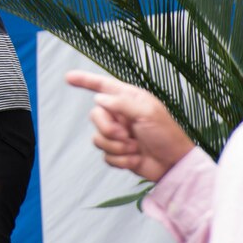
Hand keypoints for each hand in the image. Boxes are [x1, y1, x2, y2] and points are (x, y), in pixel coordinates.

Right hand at [64, 70, 195, 183]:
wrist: (174, 165)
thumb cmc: (167, 136)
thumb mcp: (148, 113)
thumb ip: (122, 103)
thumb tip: (99, 99)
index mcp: (129, 100)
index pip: (103, 86)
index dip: (85, 81)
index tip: (68, 77)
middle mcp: (121, 116)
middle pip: (95, 116)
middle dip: (108, 129)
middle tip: (126, 135)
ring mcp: (119, 134)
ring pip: (98, 138)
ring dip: (117, 147)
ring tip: (135, 149)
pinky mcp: (118, 152)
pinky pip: (105, 155)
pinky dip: (121, 160)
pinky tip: (135, 159)